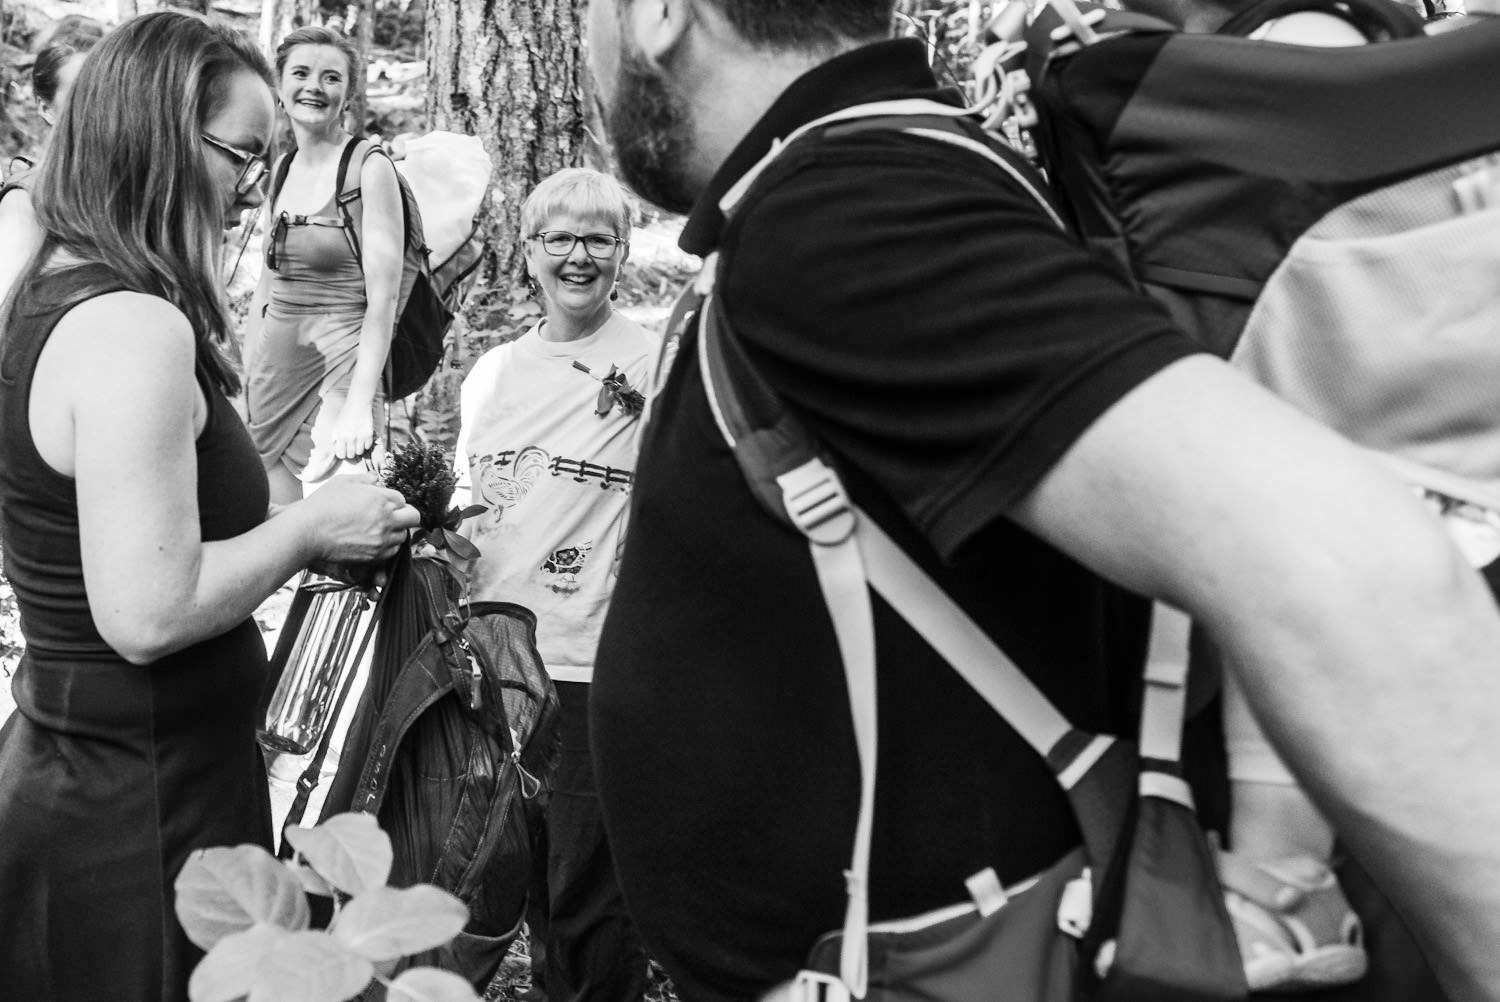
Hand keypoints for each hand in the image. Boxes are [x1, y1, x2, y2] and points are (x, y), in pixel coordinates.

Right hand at [297, 474, 420, 565]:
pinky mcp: (374, 555)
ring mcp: (381, 539)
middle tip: (393, 515)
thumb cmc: (323, 504)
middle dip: (405, 515)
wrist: (307, 532)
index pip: (402, 499)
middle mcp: (386, 520)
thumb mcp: (343, 482)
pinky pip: (391, 551)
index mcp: (381, 499)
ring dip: (396, 531)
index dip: (393, 500)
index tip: (384, 502)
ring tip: (379, 528)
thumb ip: (365, 479)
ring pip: (403, 536)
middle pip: (413, 518)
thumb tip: (376, 478)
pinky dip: (387, 546)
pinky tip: (374, 540)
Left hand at [329, 398, 376, 460]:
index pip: (341, 454)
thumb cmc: (346, 414)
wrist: (358, 405)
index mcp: (341, 437)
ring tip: (357, 443)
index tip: (343, 451)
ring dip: (358, 449)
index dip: (342, 454)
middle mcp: (351, 439)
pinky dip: (365, 444)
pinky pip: (367, 446)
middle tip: (350, 448)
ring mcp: (361, 437)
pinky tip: (363, 439)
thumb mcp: (337, 425)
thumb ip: (335, 437)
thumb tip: (335, 446)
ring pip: (360, 452)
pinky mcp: (369, 435)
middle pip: (351, 455)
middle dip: (350, 453)